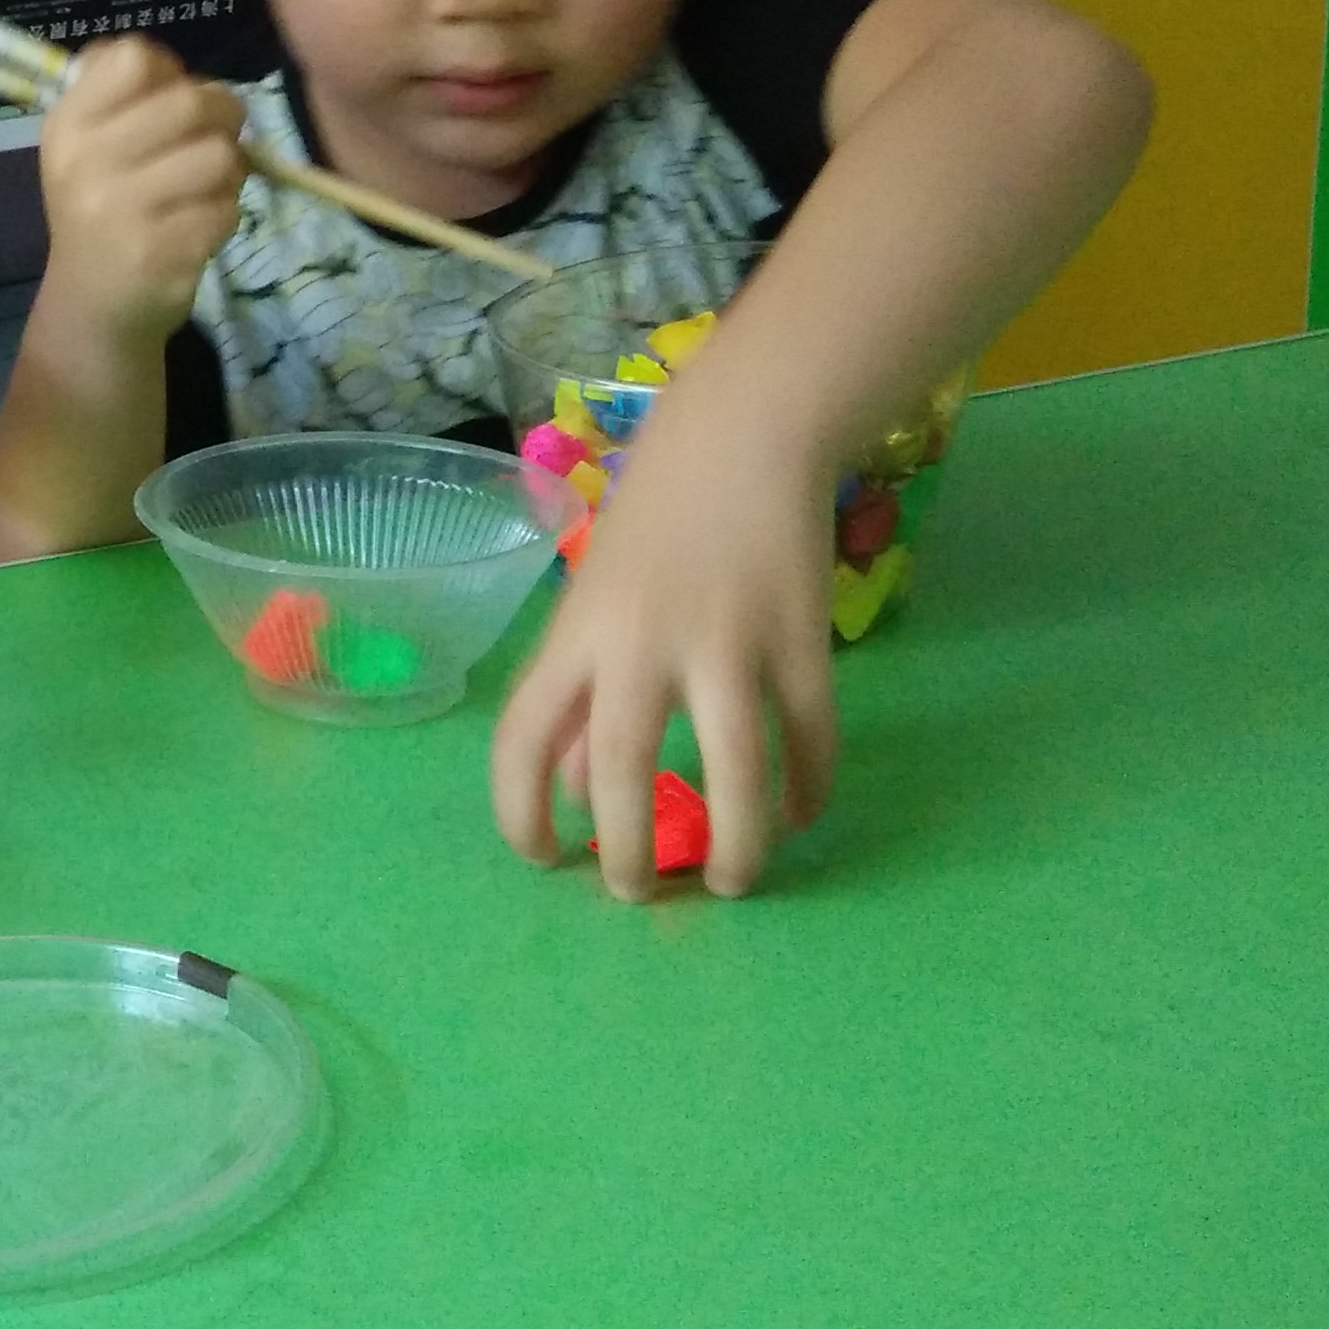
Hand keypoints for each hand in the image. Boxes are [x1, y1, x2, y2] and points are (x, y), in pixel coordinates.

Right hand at [34, 37, 250, 341]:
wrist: (92, 303)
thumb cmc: (99, 208)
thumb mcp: (85, 145)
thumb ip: (119, 94)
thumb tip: (161, 59)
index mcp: (67, 126)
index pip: (133, 58)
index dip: (170, 70)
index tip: (168, 97)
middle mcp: (87, 164)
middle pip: (191, 101)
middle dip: (223, 114)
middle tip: (215, 136)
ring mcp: (123, 213)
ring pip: (220, 155)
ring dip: (229, 168)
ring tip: (207, 184)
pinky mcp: (161, 255)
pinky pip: (227, 210)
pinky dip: (224, 214)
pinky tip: (198, 224)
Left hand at [486, 407, 841, 899]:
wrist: (742, 434)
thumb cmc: (653, 525)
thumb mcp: (591, 603)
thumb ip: (576, 694)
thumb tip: (570, 793)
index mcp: (574, 636)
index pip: (520, 740)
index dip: (520, 813)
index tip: (545, 860)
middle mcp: (639, 644)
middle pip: (619, 772)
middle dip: (627, 854)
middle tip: (639, 895)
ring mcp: (725, 642)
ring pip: (733, 773)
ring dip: (734, 846)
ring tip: (733, 881)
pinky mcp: (800, 639)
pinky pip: (808, 737)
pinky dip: (806, 788)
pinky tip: (797, 815)